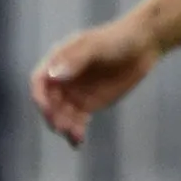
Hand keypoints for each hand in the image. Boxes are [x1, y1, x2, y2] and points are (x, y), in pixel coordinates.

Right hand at [30, 15, 160, 146]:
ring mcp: (74, 93)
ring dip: (64, 126)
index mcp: (58, 61)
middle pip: (49, 102)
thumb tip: (53, 76)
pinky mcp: (88, 104)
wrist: (140, 45)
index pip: (39, 81)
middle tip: (64, 126)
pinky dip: (76, 131)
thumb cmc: (116, 39)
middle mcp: (62, 79)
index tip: (47, 109)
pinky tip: (78, 141)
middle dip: (53, 115)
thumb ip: (74, 59)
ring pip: (62, 115)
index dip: (39, 96)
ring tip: (75, 135)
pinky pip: (77, 121)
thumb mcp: (95, 46)